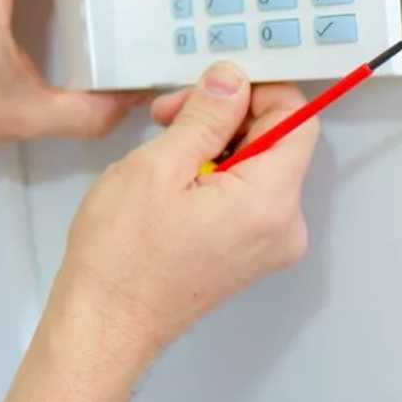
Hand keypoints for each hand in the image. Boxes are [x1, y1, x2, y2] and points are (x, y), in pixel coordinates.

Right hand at [47, 61, 319, 366]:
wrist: (105, 321)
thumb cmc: (122, 254)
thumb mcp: (157, 166)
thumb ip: (205, 117)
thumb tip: (232, 80)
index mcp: (269, 201)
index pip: (297, 120)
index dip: (255, 92)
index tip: (210, 88)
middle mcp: (282, 226)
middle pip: (276, 142)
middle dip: (224, 116)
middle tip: (167, 116)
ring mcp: (266, 244)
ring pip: (256, 167)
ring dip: (213, 144)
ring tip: (159, 151)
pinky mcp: (245, 253)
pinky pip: (244, 196)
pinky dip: (212, 174)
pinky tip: (168, 181)